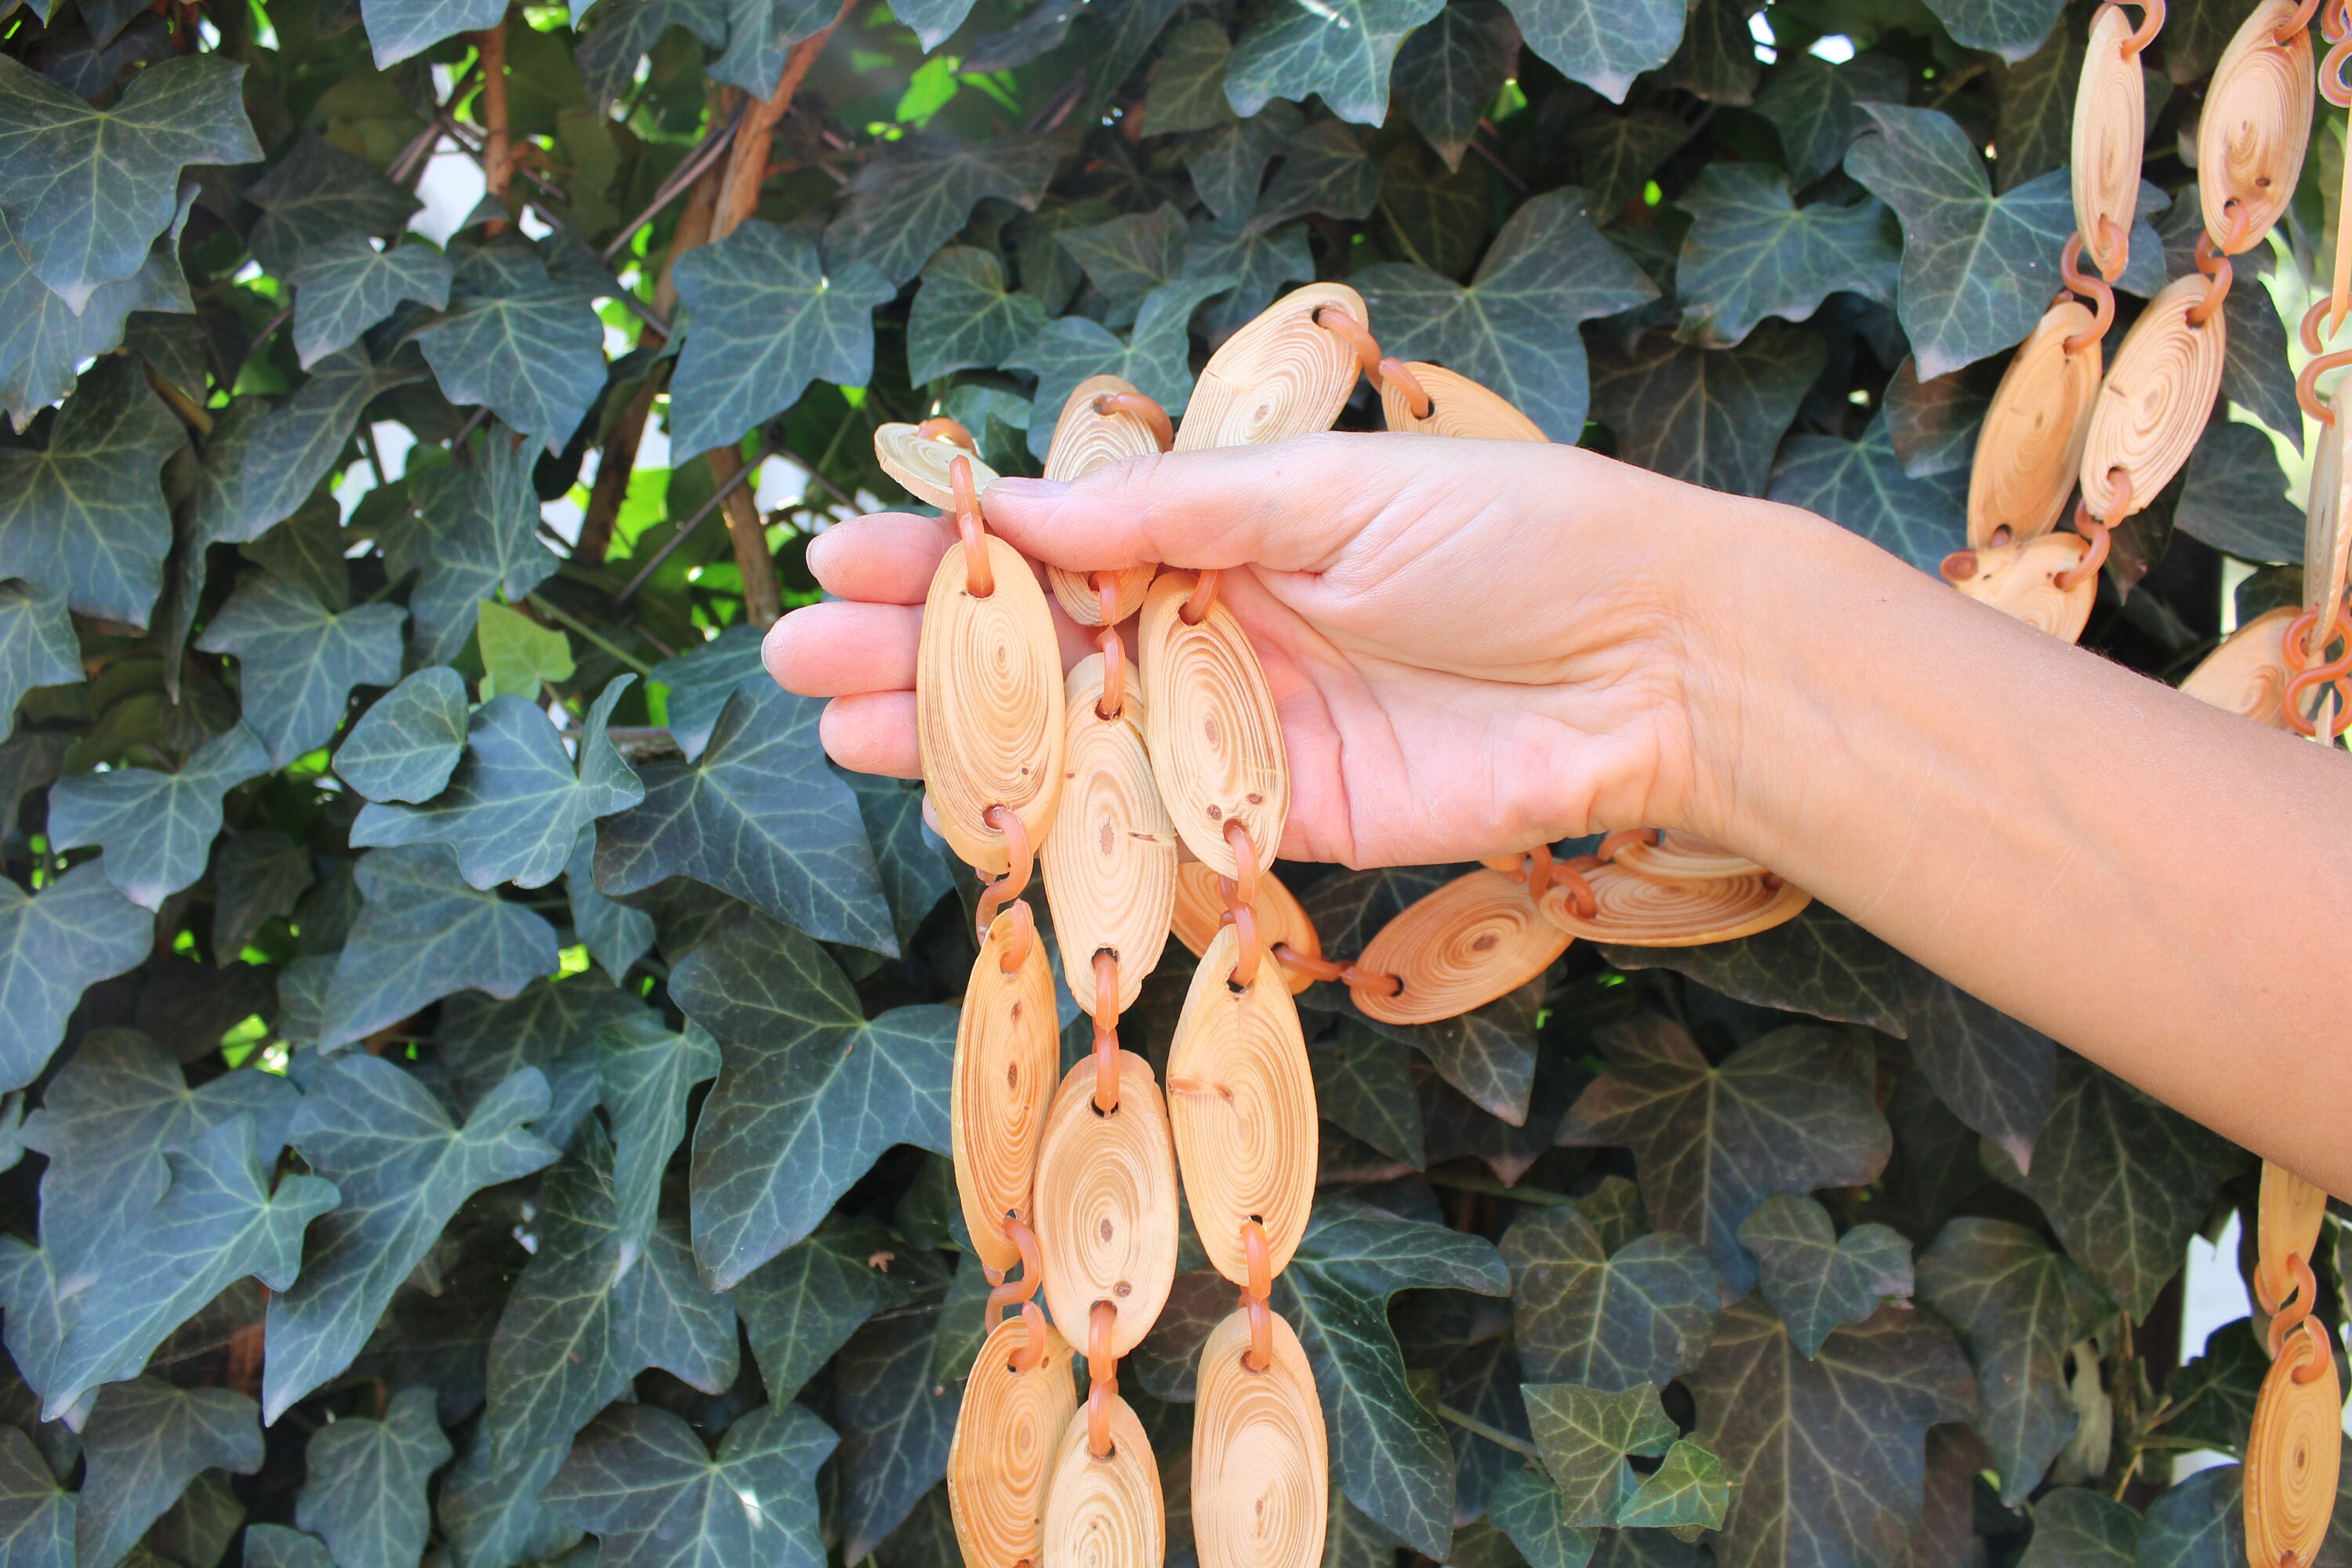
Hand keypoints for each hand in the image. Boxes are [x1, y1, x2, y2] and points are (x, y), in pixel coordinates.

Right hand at [763, 433, 1758, 866]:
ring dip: (962, 740)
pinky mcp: (1283, 824)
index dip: (952, 555)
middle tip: (792, 657)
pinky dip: (1067, 825)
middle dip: (922, 653)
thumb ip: (1174, 514)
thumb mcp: (1329, 493)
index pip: (1060, 543)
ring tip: (835, 733)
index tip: (842, 554)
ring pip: (1078, 740)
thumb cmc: (1512, 538)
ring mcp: (1244, 731)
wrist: (1656, 666)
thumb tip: (1019, 505)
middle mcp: (1220, 626)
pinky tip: (969, 816)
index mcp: (1231, 526)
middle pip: (1046, 647)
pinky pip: (1154, 825)